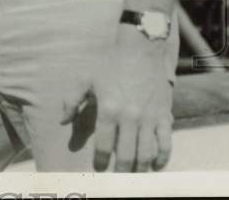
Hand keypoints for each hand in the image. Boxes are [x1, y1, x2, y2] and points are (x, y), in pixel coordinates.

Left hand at [61, 27, 174, 171]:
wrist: (142, 50)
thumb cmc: (111, 65)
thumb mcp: (86, 79)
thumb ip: (71, 101)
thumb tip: (62, 122)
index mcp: (109, 109)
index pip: (104, 146)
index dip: (101, 161)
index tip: (99, 169)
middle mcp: (130, 117)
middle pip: (127, 155)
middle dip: (121, 171)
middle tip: (117, 178)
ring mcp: (149, 118)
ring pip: (146, 154)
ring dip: (140, 169)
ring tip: (134, 176)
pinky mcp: (164, 116)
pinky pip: (166, 144)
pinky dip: (162, 159)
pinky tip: (155, 166)